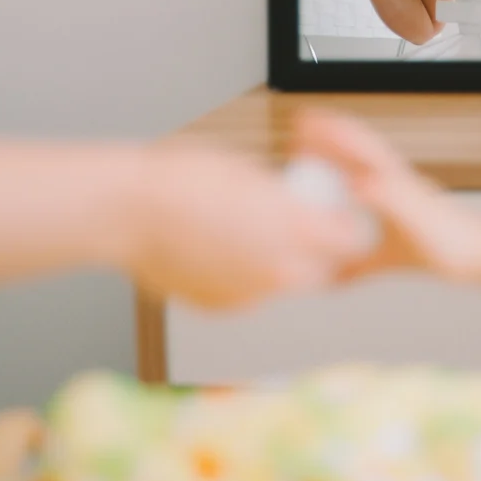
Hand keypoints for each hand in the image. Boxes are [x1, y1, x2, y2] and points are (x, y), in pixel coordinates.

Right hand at [124, 144, 368, 308]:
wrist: (129, 211)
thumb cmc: (184, 178)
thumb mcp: (251, 173)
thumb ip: (286, 199)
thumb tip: (300, 205)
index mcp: (295, 228)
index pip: (351, 240)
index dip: (343, 227)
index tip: (332, 216)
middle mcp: (279, 270)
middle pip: (322, 271)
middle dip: (317, 254)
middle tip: (295, 229)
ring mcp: (249, 294)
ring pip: (283, 285)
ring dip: (278, 266)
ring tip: (246, 234)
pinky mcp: (221, 307)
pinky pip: (247, 294)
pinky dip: (242, 278)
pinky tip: (216, 251)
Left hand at [293, 111, 480, 278]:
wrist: (478, 254)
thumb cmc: (440, 249)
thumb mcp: (390, 258)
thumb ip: (362, 264)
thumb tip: (335, 277)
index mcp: (390, 188)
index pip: (354, 157)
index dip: (328, 144)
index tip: (300, 134)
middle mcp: (398, 181)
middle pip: (360, 147)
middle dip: (331, 132)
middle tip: (300, 118)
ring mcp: (410, 191)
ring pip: (376, 160)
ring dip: (349, 144)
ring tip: (322, 130)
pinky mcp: (421, 209)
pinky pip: (396, 196)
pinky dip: (375, 188)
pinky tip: (354, 184)